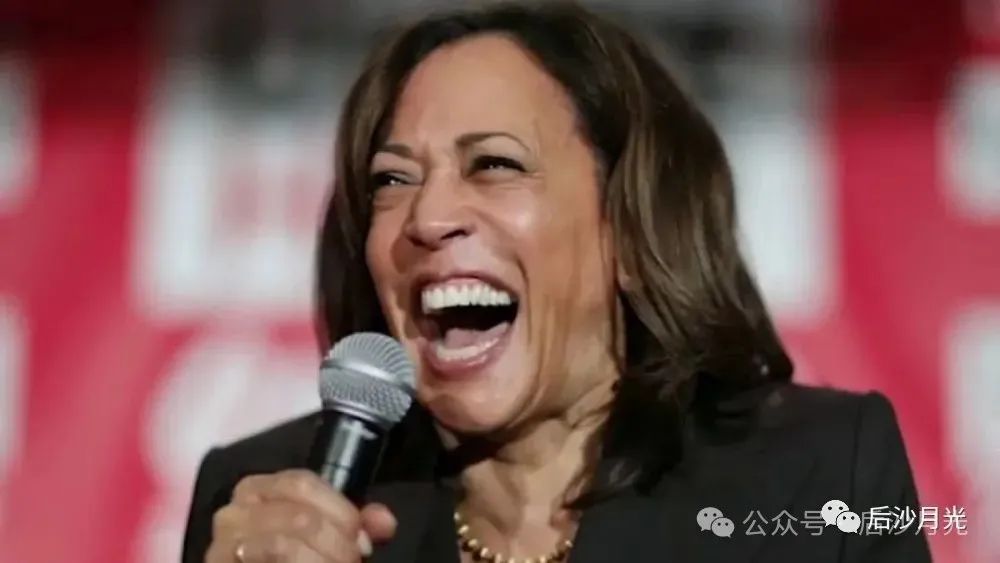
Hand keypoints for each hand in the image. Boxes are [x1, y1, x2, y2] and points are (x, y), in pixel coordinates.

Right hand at [205, 469, 396, 562]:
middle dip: (337, 543)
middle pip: (298, 516)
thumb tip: (384, 522)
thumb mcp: (326, 535)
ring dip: (322, 561)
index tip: (363, 540)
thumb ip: (357, 525)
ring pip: (283, 545)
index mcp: (258, 489)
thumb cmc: (294, 556)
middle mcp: (233, 512)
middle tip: (352, 561)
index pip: (302, 483)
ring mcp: (223, 544)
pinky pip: (267, 561)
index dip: (341, 511)